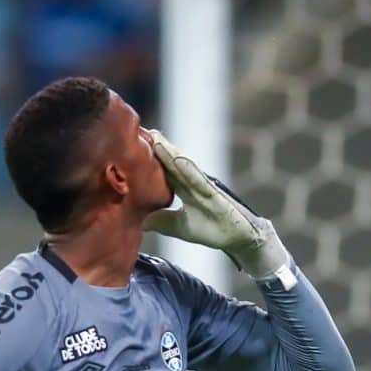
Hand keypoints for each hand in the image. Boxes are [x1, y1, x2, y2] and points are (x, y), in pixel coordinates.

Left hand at [143, 129, 290, 280]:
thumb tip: (137, 222)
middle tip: (141, 131)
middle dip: (158, 147)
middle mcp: (194, 183)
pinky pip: (201, 180)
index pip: (164, 170)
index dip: (150, 159)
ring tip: (156, 138)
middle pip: (172, 162)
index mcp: (185, 189)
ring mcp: (205, 187)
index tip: (131, 145)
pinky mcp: (216, 195)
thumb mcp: (179, 227)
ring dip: (171, 152)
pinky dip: (190, 170)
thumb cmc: (213, 230)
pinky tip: (179, 159)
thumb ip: (161, 221)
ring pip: (185, 166)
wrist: (239, 239)